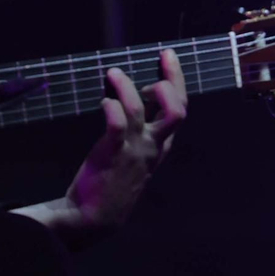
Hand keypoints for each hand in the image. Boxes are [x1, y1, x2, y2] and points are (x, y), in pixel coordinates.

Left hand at [65, 49, 188, 235]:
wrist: (95, 218)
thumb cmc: (113, 186)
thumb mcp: (137, 159)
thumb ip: (140, 134)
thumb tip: (132, 101)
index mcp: (161, 145)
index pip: (179, 109)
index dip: (176, 82)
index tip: (167, 60)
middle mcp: (154, 146)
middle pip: (176, 108)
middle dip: (172, 78)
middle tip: (163, 57)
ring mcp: (134, 150)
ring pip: (140, 111)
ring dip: (127, 87)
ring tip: (113, 73)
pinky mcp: (112, 155)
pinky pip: (117, 126)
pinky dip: (112, 108)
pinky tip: (104, 101)